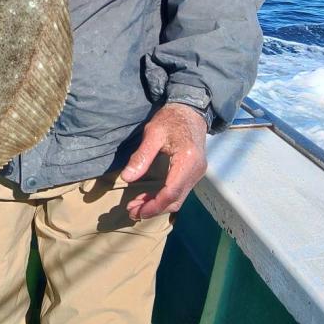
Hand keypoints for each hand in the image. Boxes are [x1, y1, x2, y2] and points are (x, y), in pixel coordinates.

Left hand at [121, 103, 207, 220]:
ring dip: (157, 205)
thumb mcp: (153, 133)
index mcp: (188, 160)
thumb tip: (126, 178)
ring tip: (136, 207)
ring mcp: (197, 173)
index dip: (154, 205)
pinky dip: (163, 198)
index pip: (172, 191)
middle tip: (131, 212)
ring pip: (178, 198)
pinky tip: (148, 198)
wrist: (191, 111)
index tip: (137, 211)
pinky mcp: (193, 173)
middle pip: (176, 199)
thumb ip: (141, 156)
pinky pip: (179, 191)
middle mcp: (196, 171)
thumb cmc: (171, 119)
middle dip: (153, 209)